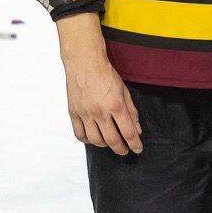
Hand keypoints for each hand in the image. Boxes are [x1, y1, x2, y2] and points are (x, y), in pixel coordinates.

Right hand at [56, 18, 143, 154]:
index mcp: (115, 105)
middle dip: (121, 149)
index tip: (137, 149)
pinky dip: (88, 140)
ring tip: (110, 142)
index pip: (128, 132)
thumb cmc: (105, 74)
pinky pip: (79, 134)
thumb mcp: (124, 91)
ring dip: (105, 145)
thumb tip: (137, 129)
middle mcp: (99, 112)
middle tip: (125, 150)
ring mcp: (85, 113)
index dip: (134, 144)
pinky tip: (94, 137)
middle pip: (112, 140)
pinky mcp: (73, 113)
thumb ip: (131, 111)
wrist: (84, 63)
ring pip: (95, 140)